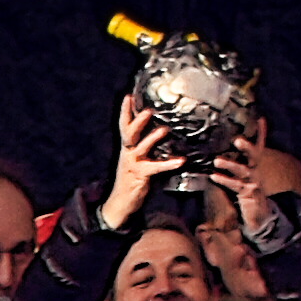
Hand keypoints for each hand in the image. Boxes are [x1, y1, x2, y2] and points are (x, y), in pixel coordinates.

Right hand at [104, 102, 178, 227]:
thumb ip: (144, 146)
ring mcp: (133, 164)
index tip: (128, 96)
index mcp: (126, 148)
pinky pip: (155, 168)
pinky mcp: (140, 176)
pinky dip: (168, 163)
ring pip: (140, 148)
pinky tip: (180, 160)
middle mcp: (127, 153)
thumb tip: (161, 129)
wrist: (120, 204)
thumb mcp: (136, 159)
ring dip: (152, 138)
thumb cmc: (131, 179)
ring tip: (163, 130)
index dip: (125, 111)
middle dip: (137, 121)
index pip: (124, 126)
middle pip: (129, 134)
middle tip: (148, 110)